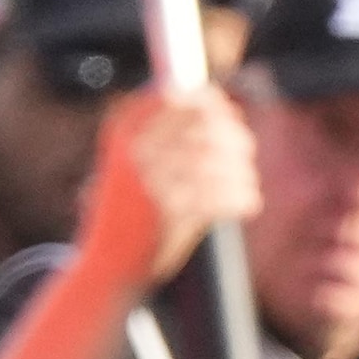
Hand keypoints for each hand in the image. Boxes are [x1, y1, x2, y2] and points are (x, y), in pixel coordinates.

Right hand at [85, 86, 258, 290]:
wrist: (108, 260)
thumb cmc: (131, 206)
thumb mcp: (133, 158)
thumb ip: (166, 130)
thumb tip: (219, 101)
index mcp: (123, 131)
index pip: (177, 98)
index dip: (212, 104)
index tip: (230, 117)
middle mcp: (134, 150)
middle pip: (203, 127)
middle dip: (233, 137)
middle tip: (246, 150)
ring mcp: (149, 180)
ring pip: (216, 161)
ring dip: (241, 171)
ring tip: (248, 181)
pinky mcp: (168, 214)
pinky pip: (220, 196)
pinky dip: (242, 196)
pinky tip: (250, 202)